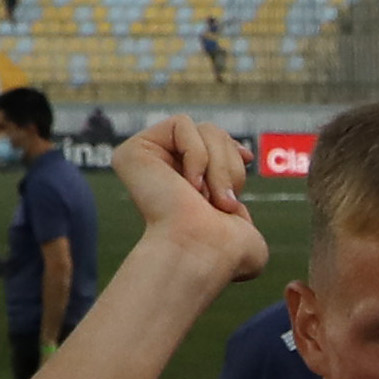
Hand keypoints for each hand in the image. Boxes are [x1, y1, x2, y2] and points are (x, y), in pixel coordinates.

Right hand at [109, 116, 266, 286]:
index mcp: (181, 186)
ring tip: (212, 199)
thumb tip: (232, 213)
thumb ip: (239, 218)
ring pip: (201, 129)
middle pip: (212, 132)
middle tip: (223, 202)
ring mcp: (144, 160)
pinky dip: (198, 153)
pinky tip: (190, 186)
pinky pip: (181, 125)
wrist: (203, 253)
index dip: (230, 147)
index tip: (247, 158)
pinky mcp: (132, 152)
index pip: (211, 142)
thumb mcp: (244, 229)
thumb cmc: (227, 252)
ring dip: (219, 165)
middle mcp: (160, 171)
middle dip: (229, 164)